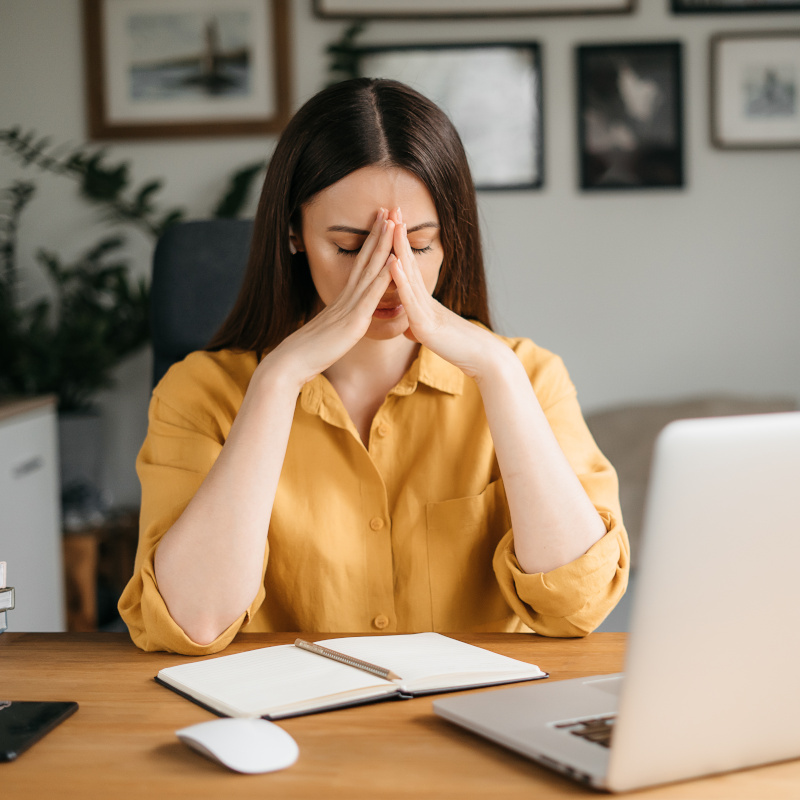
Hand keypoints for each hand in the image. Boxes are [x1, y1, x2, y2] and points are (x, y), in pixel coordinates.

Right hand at [261, 209, 395, 387]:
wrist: (292, 363)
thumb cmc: (310, 352)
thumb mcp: (330, 331)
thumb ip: (339, 321)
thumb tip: (344, 318)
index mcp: (342, 299)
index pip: (360, 264)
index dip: (371, 243)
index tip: (381, 223)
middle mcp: (346, 297)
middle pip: (366, 259)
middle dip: (379, 233)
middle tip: (389, 209)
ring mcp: (350, 307)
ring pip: (370, 270)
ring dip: (383, 246)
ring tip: (393, 223)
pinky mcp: (353, 321)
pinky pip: (371, 296)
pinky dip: (383, 278)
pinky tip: (394, 262)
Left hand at [388, 207, 504, 380]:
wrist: (481, 359)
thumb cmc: (459, 348)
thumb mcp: (433, 336)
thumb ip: (420, 328)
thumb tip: (409, 328)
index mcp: (423, 302)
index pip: (408, 268)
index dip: (399, 245)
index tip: (392, 222)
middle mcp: (425, 300)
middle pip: (409, 262)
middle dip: (399, 235)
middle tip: (393, 207)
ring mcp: (426, 310)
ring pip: (409, 275)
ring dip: (399, 249)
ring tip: (392, 224)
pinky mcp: (426, 324)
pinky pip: (410, 299)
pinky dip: (401, 280)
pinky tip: (393, 263)